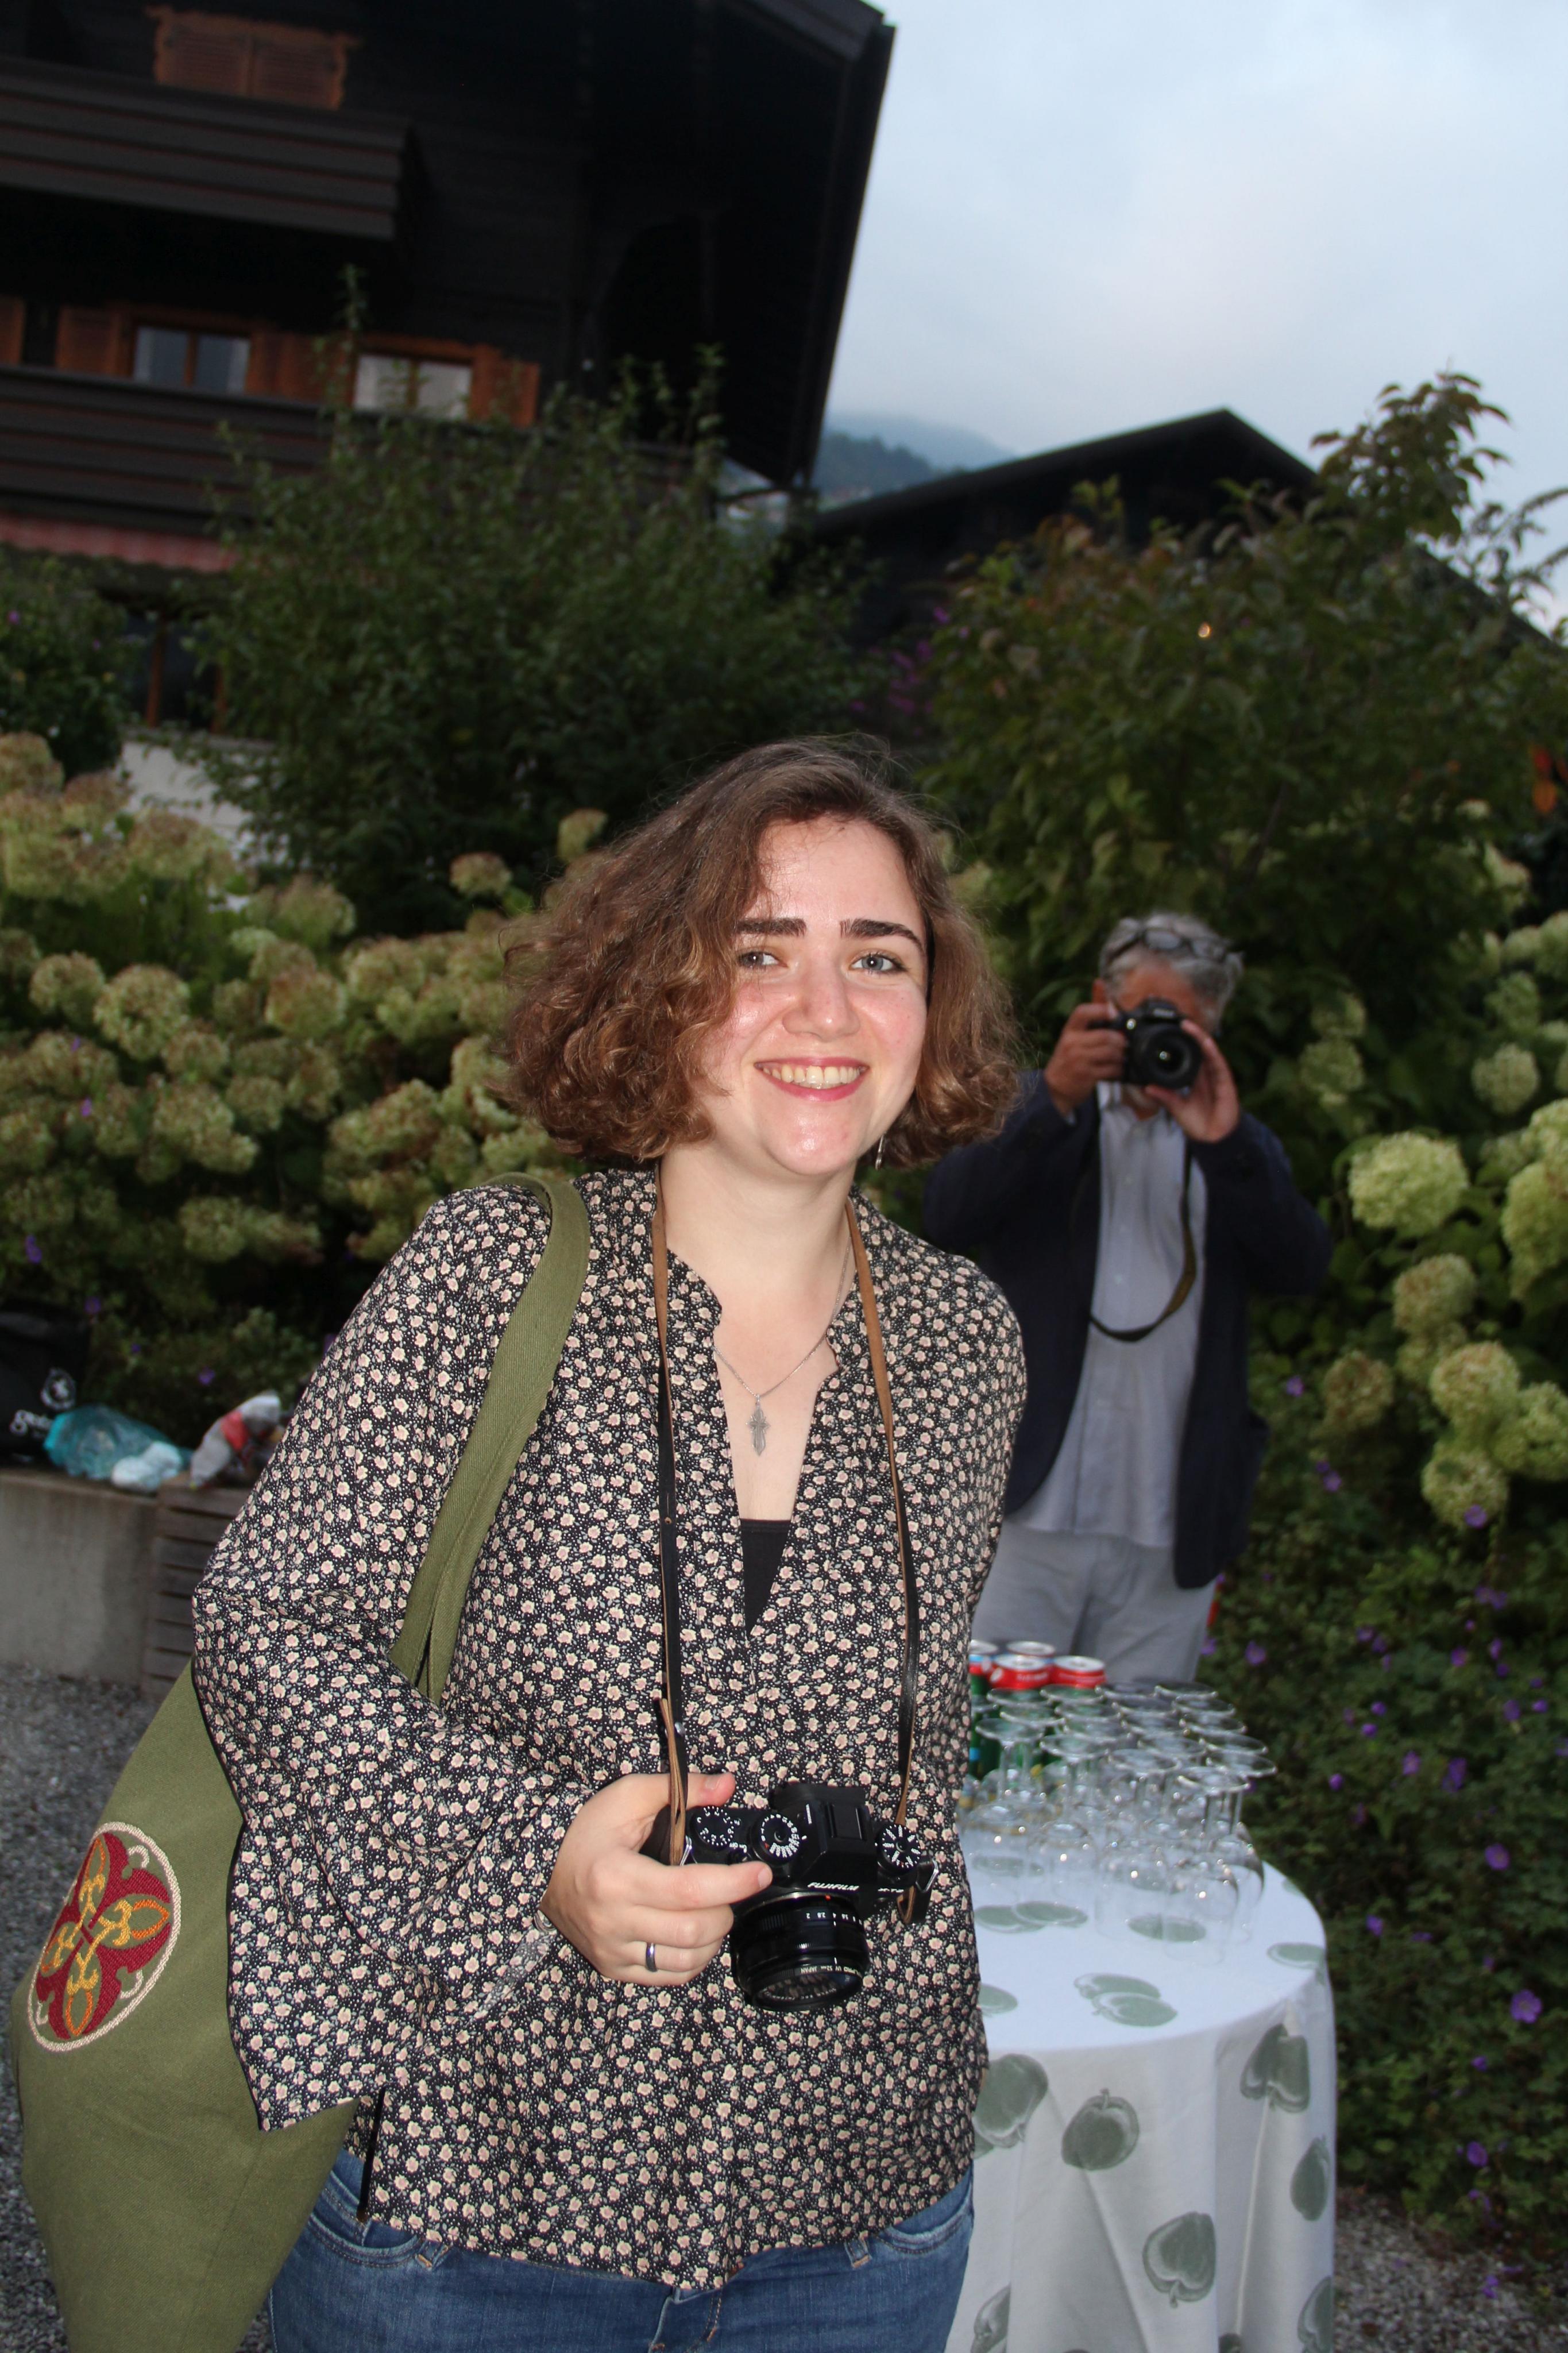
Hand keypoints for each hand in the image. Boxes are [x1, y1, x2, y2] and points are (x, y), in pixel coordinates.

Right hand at [541, 1770, 770, 1984]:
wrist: (539, 1871)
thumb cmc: (586, 1833)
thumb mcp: (627, 1798)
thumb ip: (680, 1790)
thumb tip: (726, 1786)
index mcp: (617, 1877)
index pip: (689, 1890)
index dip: (733, 1884)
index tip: (759, 1873)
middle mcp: (614, 1921)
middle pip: (693, 1931)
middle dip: (727, 1911)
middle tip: (732, 1891)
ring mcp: (612, 1949)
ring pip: (685, 1961)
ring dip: (714, 1939)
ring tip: (715, 1912)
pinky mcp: (613, 1967)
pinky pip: (667, 1976)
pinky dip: (693, 1960)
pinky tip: (695, 1936)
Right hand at [1043, 1001, 1125, 1116]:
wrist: (1055, 1087)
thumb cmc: (1069, 1057)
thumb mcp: (1074, 1035)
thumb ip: (1090, 1013)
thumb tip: (1100, 984)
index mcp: (1069, 1030)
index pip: (1081, 1012)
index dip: (1099, 1009)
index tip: (1114, 1012)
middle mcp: (1071, 1043)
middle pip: (1105, 1036)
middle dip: (1120, 1040)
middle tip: (1125, 1044)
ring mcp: (1078, 1060)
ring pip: (1110, 1053)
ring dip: (1121, 1055)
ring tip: (1122, 1057)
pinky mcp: (1086, 1075)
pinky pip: (1111, 1069)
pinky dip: (1119, 1069)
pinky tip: (1118, 1069)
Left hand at [1144, 1024, 1239, 1141]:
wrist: (1214, 1140)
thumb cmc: (1198, 1123)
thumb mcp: (1176, 1108)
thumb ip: (1164, 1097)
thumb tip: (1147, 1087)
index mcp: (1195, 1078)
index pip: (1187, 1055)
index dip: (1181, 1042)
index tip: (1169, 1030)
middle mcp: (1206, 1074)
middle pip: (1198, 1049)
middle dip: (1190, 1034)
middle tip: (1177, 1020)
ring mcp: (1217, 1077)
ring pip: (1208, 1052)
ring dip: (1199, 1037)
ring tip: (1188, 1025)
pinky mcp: (1226, 1083)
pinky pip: (1219, 1064)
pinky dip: (1212, 1052)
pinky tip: (1206, 1042)